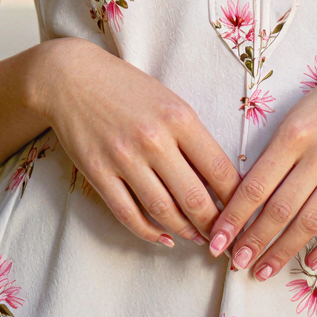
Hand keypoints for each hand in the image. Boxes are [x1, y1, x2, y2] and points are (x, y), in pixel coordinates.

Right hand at [29, 36, 239, 249]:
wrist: (71, 78)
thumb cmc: (126, 88)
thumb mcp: (168, 101)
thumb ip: (192, 137)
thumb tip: (218, 179)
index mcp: (178, 117)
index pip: (219, 169)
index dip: (237, 199)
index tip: (245, 213)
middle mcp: (154, 140)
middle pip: (194, 198)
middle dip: (215, 225)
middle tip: (225, 238)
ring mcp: (124, 158)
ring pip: (163, 211)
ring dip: (185, 231)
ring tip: (199, 238)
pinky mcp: (98, 173)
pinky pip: (128, 214)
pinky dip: (148, 232)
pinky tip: (164, 237)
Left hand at [207, 48, 316, 279]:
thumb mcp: (298, 112)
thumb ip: (277, 150)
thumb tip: (249, 194)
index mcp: (294, 133)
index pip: (256, 186)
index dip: (234, 218)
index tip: (217, 240)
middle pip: (279, 210)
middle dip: (253, 241)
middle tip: (234, 264)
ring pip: (309, 222)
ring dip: (283, 251)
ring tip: (262, 271)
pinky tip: (310, 262)